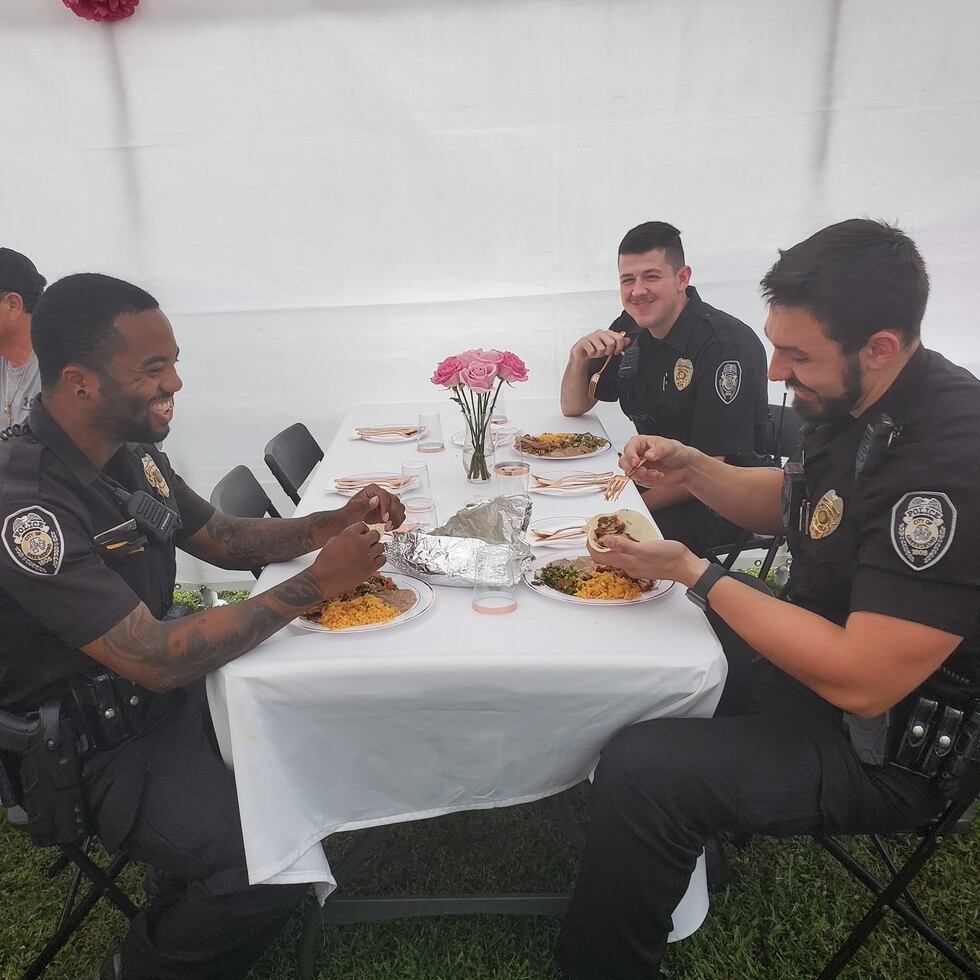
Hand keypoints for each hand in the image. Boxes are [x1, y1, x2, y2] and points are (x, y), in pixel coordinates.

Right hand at [310, 522, 386, 596]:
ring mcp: (367, 555)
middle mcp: (360, 542)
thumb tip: (351, 536)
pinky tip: (372, 562)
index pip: (363, 526)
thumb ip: (344, 536)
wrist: (324, 579)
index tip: (362, 535)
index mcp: (349, 534)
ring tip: (369, 554)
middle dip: (371, 539)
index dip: (362, 531)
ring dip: (376, 549)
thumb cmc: (325, 562)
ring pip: (381, 546)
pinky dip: (379, 560)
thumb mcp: (332, 542)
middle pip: (375, 535)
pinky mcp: (370, 567)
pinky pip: (383, 559)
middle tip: (367, 545)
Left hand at [341, 484, 405, 529]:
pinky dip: (397, 522)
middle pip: (395, 501)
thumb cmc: (350, 514)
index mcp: (373, 490)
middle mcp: (381, 495)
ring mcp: (387, 503)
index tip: (384, 518)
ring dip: (396, 518)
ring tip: (388, 527)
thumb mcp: (353, 509)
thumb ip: (364, 504)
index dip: (386, 507)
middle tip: (387, 524)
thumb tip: (376, 499)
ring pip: (400, 508)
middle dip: (392, 514)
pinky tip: (390, 527)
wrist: (350, 521)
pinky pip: (400, 515)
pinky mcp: (390, 512)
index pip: (384, 495)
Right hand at [570, 329, 631, 362]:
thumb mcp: (609, 347)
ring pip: (601, 348)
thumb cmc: (595, 348)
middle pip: (611, 343)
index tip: (616, 351)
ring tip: (596, 352)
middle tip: (604, 352)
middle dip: (608, 351)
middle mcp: (600, 332)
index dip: (619, 347)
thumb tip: (628, 340)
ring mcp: (592, 336)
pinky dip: (591, 354)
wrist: (581, 351)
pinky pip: (592, 350)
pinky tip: (589, 352)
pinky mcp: (584, 340)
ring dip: (599, 354)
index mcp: (607, 333)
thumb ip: (618, 343)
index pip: (619, 337)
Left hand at [588, 535, 706, 587]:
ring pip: (616, 556)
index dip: (591, 544)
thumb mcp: (646, 548)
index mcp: (626, 562)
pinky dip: (622, 547)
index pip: (599, 556)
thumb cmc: (669, 557)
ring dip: (610, 545)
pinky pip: (627, 556)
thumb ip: (625, 546)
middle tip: (599, 529)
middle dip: (598, 543)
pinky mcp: (644, 564)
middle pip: (605, 557)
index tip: (590, 532)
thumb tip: (605, 542)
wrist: (686, 567)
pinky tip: (628, 538)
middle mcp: (628, 566)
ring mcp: (636, 566)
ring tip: (611, 530)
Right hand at [620, 435, 692, 489]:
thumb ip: (658, 451)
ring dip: (642, 476)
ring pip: (630, 474)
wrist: (685, 467)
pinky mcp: (642, 478)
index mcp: (640, 443)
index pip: (629, 448)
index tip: (636, 462)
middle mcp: (637, 455)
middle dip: (631, 468)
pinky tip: (658, 475)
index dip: (630, 455)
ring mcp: (639, 467)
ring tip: (655, 473)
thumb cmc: (676, 452)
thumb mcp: (669, 447)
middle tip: (642, 470)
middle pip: (624, 462)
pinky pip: (639, 481)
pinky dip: (648, 480)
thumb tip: (648, 455)